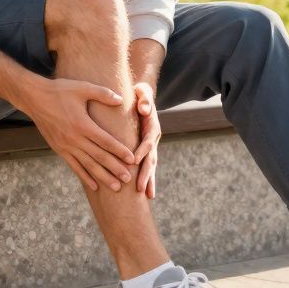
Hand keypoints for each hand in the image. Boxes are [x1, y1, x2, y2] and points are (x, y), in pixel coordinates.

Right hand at [18, 77, 136, 192]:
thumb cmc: (60, 91)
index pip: (105, 141)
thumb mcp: (82, 88)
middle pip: (99, 157)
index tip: (132, 160)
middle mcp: (75, 138)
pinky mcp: (59, 149)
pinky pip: (74, 166)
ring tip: (116, 187)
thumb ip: (103, 94)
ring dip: (103, 177)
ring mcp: (66, 146)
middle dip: (115, 169)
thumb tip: (120, 100)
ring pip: (88, 165)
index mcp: (83, 124)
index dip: (119, 151)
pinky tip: (95, 186)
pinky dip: (85, 177)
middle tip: (129, 179)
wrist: (34, 98)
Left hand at [131, 83, 160, 198]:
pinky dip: (148, 180)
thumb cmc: (140, 94)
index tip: (134, 161)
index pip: (147, 141)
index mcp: (152, 127)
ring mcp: (152, 147)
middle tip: (139, 187)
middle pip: (151, 158)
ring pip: (151, 166)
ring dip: (148, 180)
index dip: (142, 150)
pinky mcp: (147, 151)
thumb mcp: (143, 91)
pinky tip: (147, 195)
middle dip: (145, 173)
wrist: (143, 98)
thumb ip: (144, 98)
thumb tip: (143, 109)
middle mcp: (154, 139)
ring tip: (146, 195)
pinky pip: (148, 167)